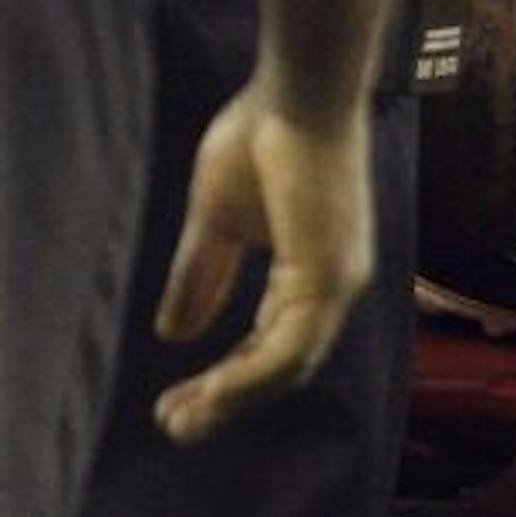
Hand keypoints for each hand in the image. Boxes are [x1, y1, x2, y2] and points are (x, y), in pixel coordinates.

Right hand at [152, 82, 374, 444]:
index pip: (278, 344)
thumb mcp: (219, 220)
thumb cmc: (265, 137)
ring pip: (287, 368)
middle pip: (285, 367)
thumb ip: (205, 273)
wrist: (297, 91)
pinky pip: (288, 349)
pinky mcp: (328, 273)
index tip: (180, 401)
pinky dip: (247, 379)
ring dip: (231, 400)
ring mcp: (340, 280)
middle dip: (228, 401)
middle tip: (175, 424)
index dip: (231, 378)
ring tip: (182, 419)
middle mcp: (340, 282)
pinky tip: (208, 395)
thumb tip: (176, 333)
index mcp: (319, 270)